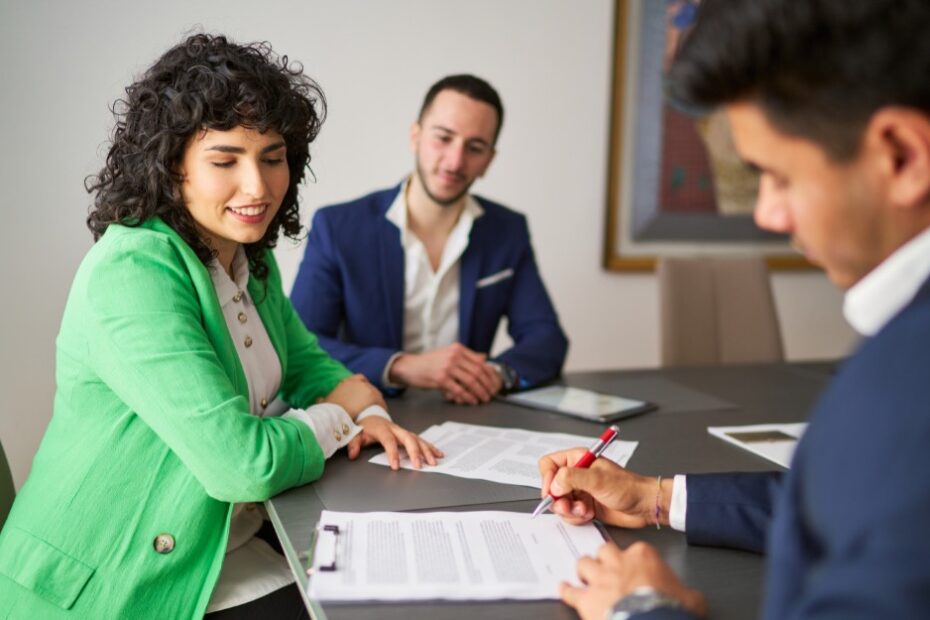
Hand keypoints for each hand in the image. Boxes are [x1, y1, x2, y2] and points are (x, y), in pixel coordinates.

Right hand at [324, 374, 385, 418]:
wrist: (335, 415)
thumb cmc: (328, 411)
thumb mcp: (323, 403)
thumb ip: (322, 399)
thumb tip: (319, 399)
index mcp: (347, 382)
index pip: (359, 379)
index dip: (362, 386)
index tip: (363, 395)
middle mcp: (357, 382)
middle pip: (369, 387)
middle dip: (370, 396)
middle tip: (369, 406)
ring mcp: (366, 388)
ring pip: (376, 393)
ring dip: (376, 402)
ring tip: (375, 411)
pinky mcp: (373, 396)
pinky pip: (381, 401)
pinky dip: (381, 407)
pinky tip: (380, 414)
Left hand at [346, 417, 443, 469]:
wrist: (372, 415)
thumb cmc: (365, 427)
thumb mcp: (356, 434)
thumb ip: (354, 444)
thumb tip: (352, 455)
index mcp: (383, 429)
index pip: (389, 441)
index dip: (392, 453)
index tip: (395, 466)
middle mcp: (396, 429)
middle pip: (408, 439)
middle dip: (415, 452)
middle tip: (419, 466)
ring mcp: (404, 431)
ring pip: (418, 439)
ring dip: (426, 450)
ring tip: (433, 462)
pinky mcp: (409, 434)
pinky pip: (421, 440)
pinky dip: (430, 447)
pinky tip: (438, 454)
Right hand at [388, 344, 501, 404]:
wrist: (410, 367)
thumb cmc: (429, 362)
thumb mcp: (448, 354)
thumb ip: (466, 356)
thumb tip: (484, 358)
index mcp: (457, 349)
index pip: (480, 362)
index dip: (489, 374)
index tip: (493, 383)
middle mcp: (453, 355)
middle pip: (478, 372)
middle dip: (487, 385)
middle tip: (491, 394)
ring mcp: (447, 366)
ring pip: (470, 381)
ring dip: (479, 392)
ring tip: (483, 398)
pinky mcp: (441, 378)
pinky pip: (459, 389)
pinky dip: (467, 397)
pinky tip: (471, 400)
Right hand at [538, 448, 671, 528]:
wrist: (643, 506)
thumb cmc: (628, 487)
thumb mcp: (598, 479)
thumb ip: (572, 478)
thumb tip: (553, 484)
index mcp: (578, 459)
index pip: (549, 464)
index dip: (547, 478)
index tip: (552, 492)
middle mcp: (576, 474)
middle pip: (551, 487)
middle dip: (558, 500)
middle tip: (569, 506)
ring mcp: (580, 491)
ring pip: (559, 502)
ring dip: (569, 510)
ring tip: (584, 511)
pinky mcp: (584, 506)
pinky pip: (569, 513)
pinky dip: (576, 517)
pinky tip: (589, 515)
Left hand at [561, 542, 705, 619]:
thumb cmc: (670, 610)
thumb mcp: (691, 598)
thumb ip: (687, 592)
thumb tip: (692, 598)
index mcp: (643, 556)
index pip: (636, 549)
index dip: (634, 560)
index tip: (635, 567)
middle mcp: (618, 562)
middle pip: (604, 550)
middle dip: (604, 559)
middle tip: (606, 568)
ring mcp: (600, 579)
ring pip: (584, 563)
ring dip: (584, 570)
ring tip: (585, 576)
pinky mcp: (587, 599)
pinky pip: (570, 591)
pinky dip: (566, 590)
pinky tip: (563, 589)